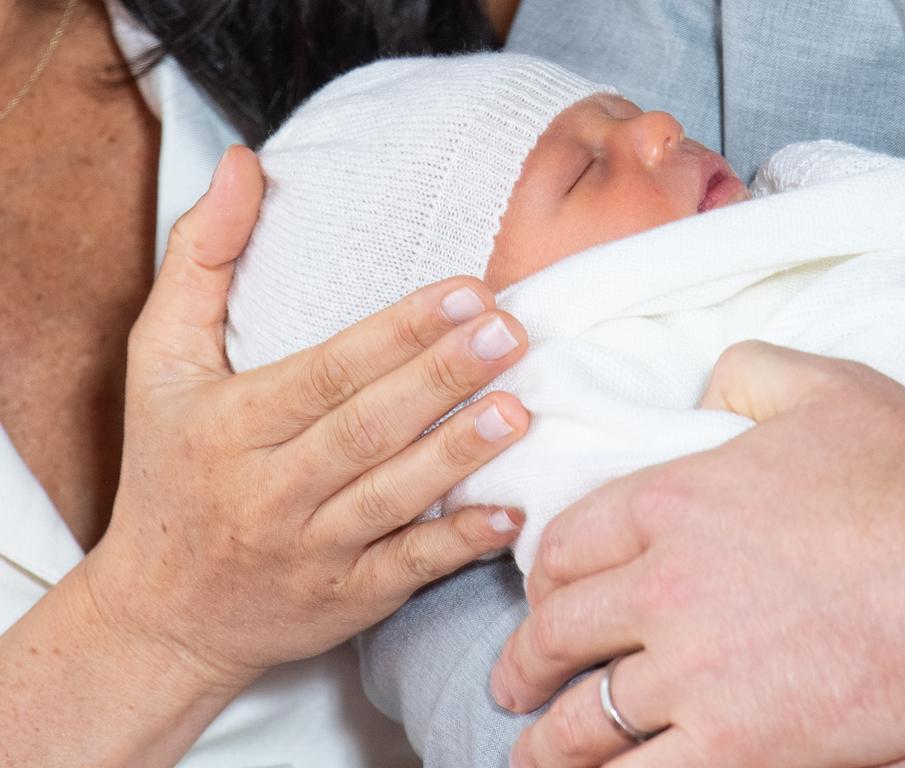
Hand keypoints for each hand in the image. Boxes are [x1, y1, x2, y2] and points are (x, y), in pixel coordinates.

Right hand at [86, 146, 530, 688]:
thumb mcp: (157, 362)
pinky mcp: (346, 600)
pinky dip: (458, 543)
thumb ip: (200, 260)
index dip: (397, 332)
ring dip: (458, 454)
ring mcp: (311, 551)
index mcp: (229, 425)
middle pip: (365, 428)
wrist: (161, 614)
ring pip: (392, 497)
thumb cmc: (167, 471)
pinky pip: (407, 570)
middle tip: (510, 331)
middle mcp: (269, 491)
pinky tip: (510, 512)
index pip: (324, 372)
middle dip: (441, 378)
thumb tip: (244, 164)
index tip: (464, 290)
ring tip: (519, 408)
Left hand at [492, 342, 904, 767]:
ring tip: (531, 753)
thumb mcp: (822, 388)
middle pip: (557, 632)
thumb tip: (705, 388)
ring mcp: (693, 673)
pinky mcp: (737, 746)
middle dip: (524, 663)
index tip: (538, 598)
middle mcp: (661, 587)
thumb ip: (745, 374)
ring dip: (546, 740)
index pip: (565, 545)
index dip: (540, 578)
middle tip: (512, 682)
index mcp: (669, 502)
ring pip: (584, 718)